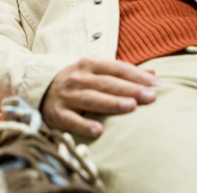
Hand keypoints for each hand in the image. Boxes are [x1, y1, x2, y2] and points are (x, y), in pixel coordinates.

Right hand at [41, 58, 161, 137]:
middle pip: (107, 83)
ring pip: (92, 99)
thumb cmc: (77, 82)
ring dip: (112, 103)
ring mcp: (66, 96)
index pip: (117, 68)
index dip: (137, 76)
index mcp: (89, 65)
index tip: (158, 86)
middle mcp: (77, 78)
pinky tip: (99, 131)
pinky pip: (71, 120)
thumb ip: (123, 73)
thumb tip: (154, 75)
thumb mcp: (96, 71)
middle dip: (130, 89)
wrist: (38, 89)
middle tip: (151, 97)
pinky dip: (84, 125)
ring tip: (131, 107)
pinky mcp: (57, 114)